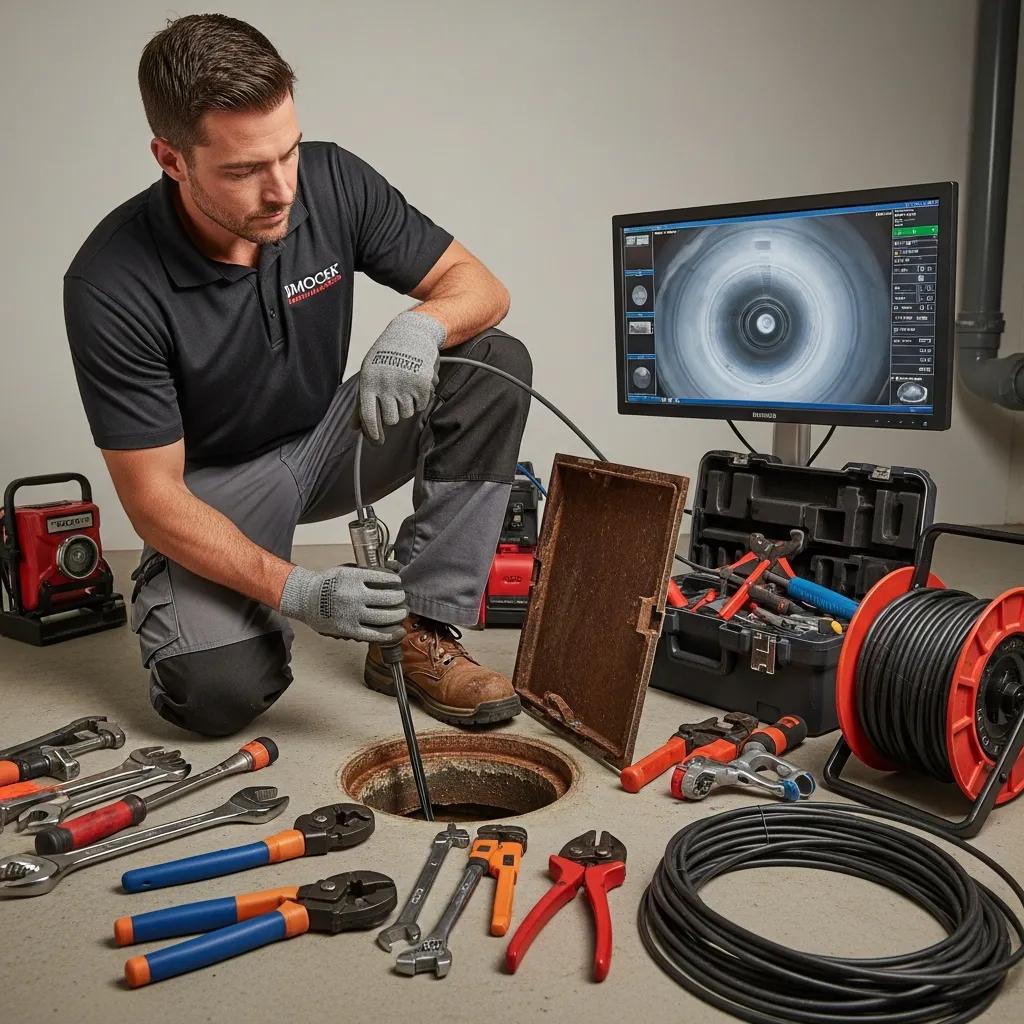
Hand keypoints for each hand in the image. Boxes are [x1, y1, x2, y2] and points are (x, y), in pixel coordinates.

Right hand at [279, 563, 406, 642]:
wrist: (305, 598)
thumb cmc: (326, 584)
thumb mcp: (346, 570)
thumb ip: (366, 572)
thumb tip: (391, 570)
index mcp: (353, 577)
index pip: (383, 579)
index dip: (394, 582)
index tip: (397, 583)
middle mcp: (354, 595)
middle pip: (387, 599)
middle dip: (399, 598)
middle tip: (402, 598)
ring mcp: (352, 614)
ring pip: (383, 617)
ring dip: (397, 615)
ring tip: (401, 612)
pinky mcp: (349, 629)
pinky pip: (373, 634)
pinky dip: (388, 633)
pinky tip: (397, 631)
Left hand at [358, 310, 444, 443]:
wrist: (411, 333)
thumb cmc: (386, 355)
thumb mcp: (369, 374)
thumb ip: (361, 403)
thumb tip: (355, 427)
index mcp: (369, 382)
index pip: (369, 417)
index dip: (373, 434)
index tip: (377, 443)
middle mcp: (386, 385)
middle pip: (391, 420)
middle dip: (394, 414)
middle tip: (395, 400)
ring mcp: (405, 385)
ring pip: (407, 414)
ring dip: (407, 405)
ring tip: (405, 385)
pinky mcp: (422, 385)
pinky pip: (421, 405)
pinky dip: (420, 398)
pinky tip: (416, 383)